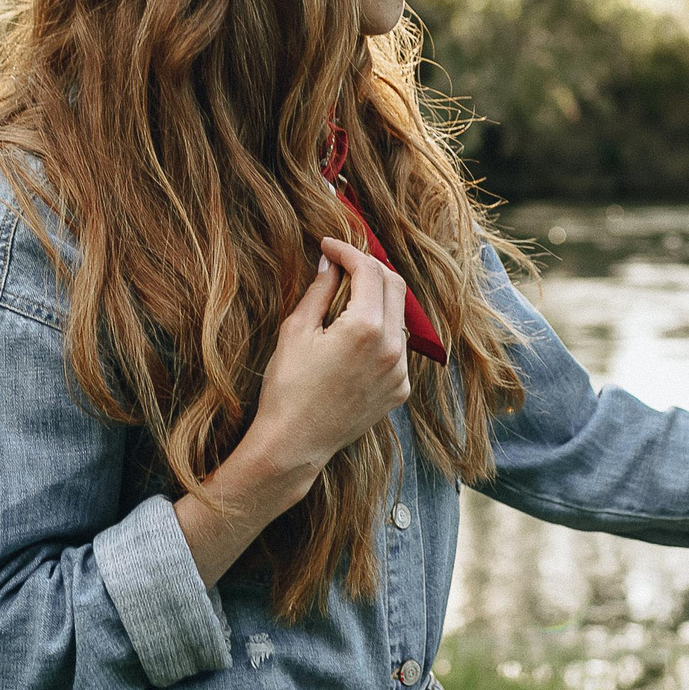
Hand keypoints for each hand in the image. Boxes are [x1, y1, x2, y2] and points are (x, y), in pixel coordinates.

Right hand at [236, 236, 412, 486]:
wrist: (294, 444)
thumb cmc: (288, 388)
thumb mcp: (297, 331)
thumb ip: (319, 290)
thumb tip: (330, 263)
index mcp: (367, 328)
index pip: (368, 271)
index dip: (348, 251)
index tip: (328, 245)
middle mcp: (393, 348)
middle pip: (394, 286)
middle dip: (369, 268)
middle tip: (342, 263)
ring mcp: (400, 371)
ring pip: (399, 317)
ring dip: (378, 299)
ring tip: (347, 296)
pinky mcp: (399, 389)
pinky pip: (397, 347)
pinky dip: (381, 331)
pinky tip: (354, 335)